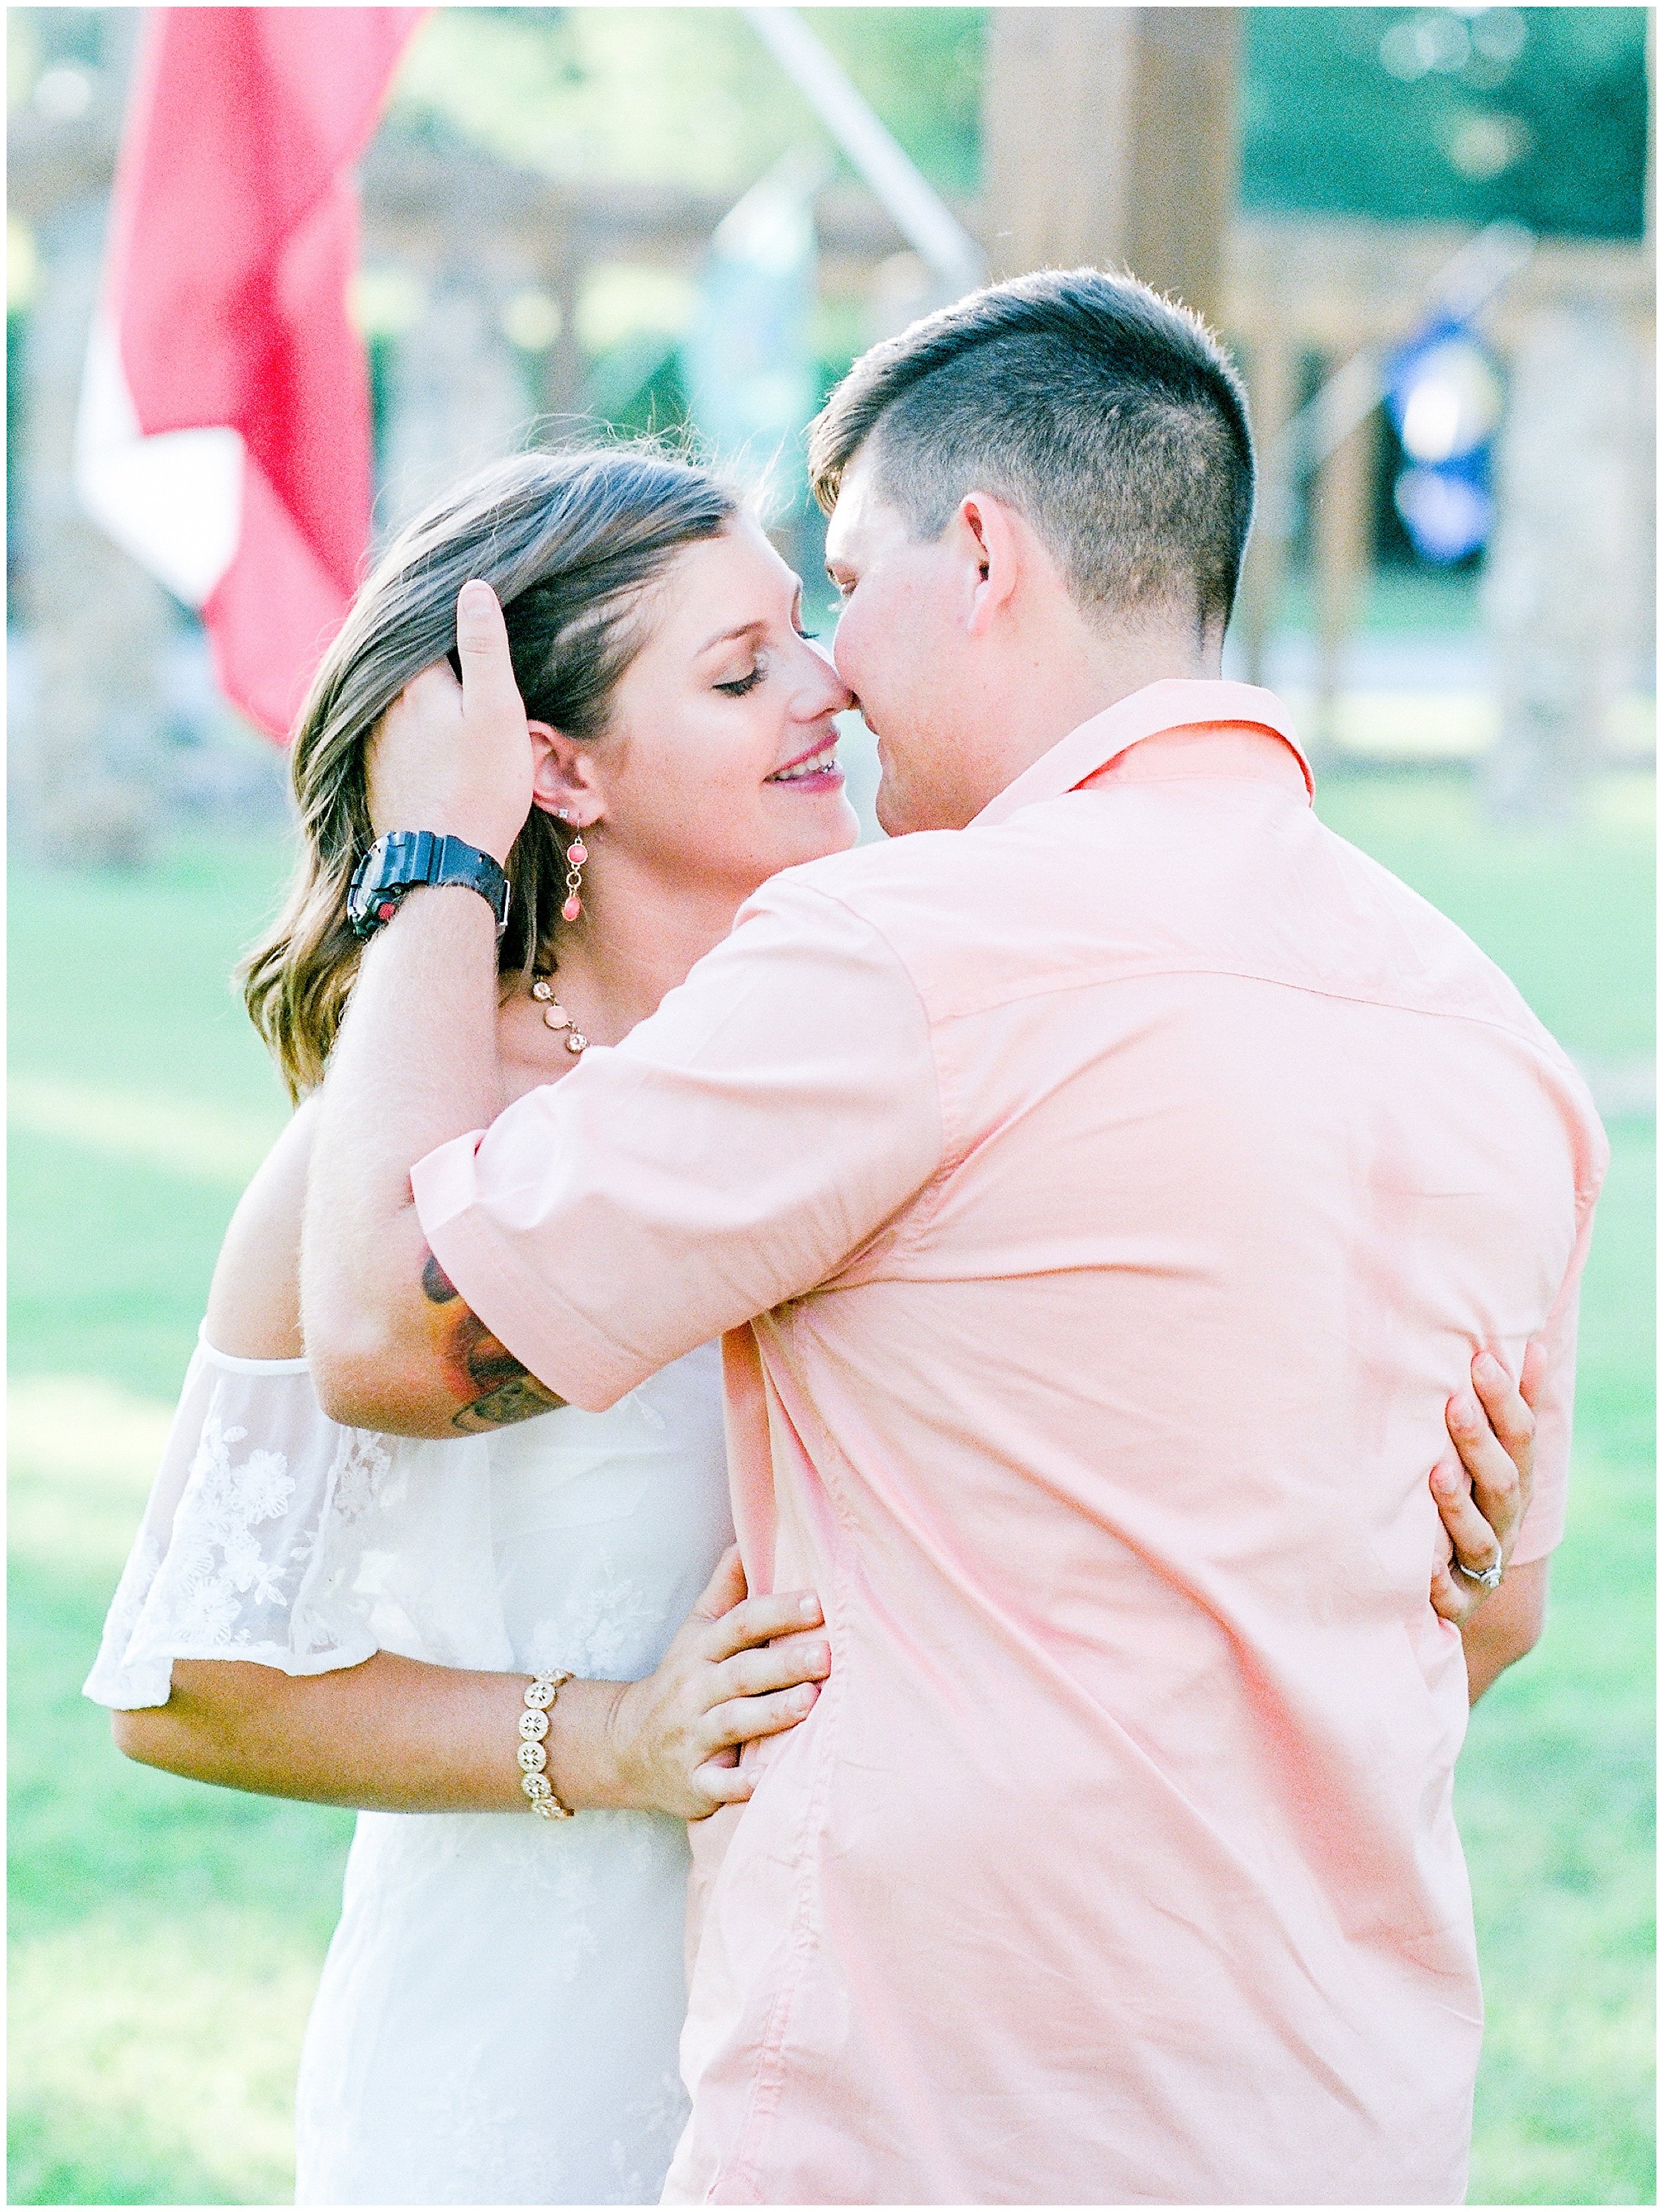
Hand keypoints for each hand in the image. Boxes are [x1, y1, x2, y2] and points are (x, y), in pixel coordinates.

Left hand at [364, 581, 532, 863]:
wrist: (444, 860)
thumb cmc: (481, 784)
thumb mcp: (498, 709)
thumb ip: (485, 647)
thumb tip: (473, 587)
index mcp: (415, 683)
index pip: (416, 628)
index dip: (435, 612)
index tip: (449, 594)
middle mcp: (383, 707)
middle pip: (402, 664)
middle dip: (422, 651)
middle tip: (445, 633)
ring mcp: (374, 743)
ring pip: (392, 701)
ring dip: (411, 691)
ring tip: (438, 684)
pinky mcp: (374, 775)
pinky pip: (387, 734)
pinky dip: (404, 726)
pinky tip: (424, 735)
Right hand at [602, 1548, 829, 1819]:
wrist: (626, 1747)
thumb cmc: (682, 1680)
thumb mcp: (697, 1630)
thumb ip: (728, 1587)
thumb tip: (752, 1534)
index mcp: (702, 1650)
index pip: (740, 1624)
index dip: (778, 1611)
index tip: (818, 1601)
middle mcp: (696, 1691)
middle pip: (742, 1672)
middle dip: (784, 1663)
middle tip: (827, 1654)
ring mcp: (693, 1737)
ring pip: (733, 1722)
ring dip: (771, 1714)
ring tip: (811, 1702)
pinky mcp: (694, 1783)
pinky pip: (718, 1785)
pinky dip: (742, 1784)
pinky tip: (772, 1778)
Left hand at [1429, 1342, 1543, 1626]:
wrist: (1453, 1591)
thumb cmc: (1464, 1501)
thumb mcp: (1487, 1456)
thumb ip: (1505, 1407)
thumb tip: (1528, 1343)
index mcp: (1515, 1482)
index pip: (1520, 1439)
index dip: (1507, 1401)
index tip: (1481, 1360)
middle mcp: (1505, 1523)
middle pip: (1503, 1483)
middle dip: (1480, 1443)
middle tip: (1453, 1402)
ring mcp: (1482, 1566)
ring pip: (1481, 1540)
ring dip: (1459, 1506)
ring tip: (1436, 1471)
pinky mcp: (1456, 1603)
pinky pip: (1449, 1597)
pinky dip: (1434, 1581)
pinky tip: (1419, 1564)